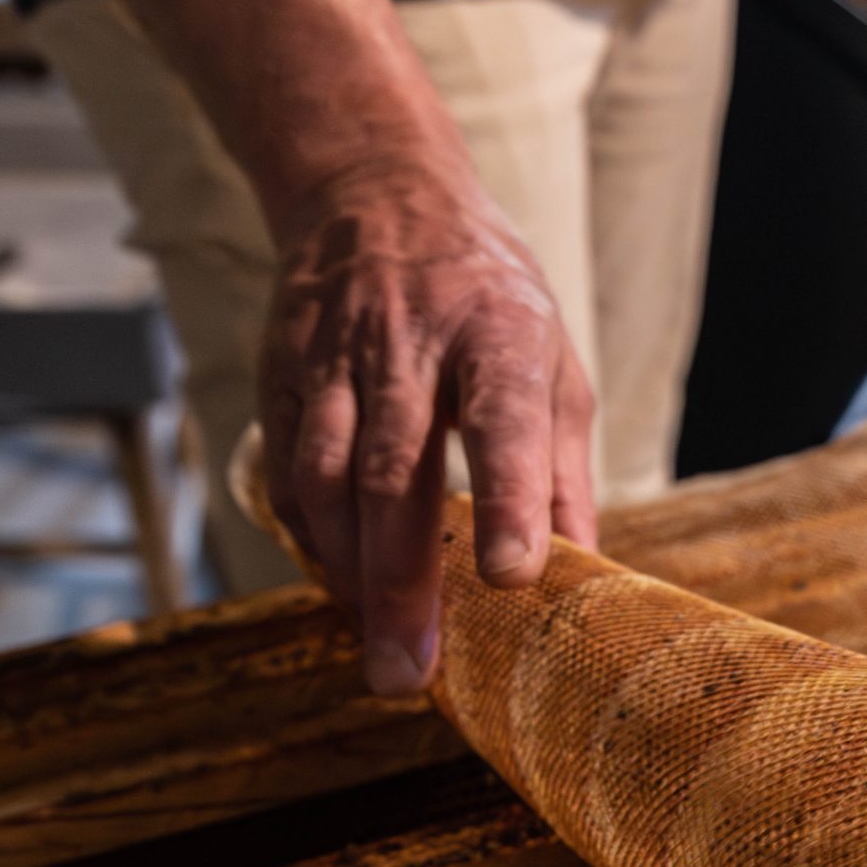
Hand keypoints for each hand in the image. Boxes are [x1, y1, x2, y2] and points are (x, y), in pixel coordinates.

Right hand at [258, 161, 598, 695]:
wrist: (375, 194)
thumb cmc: (487, 300)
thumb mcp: (552, 363)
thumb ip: (561, 471)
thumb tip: (584, 576)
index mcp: (497, 331)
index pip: (501, 418)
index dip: (506, 499)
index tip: (512, 578)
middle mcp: (409, 340)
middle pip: (395, 471)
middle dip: (402, 579)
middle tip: (411, 672)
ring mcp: (335, 357)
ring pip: (327, 477)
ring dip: (348, 575)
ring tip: (380, 653)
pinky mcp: (283, 375)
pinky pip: (290, 473)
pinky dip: (313, 543)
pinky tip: (341, 592)